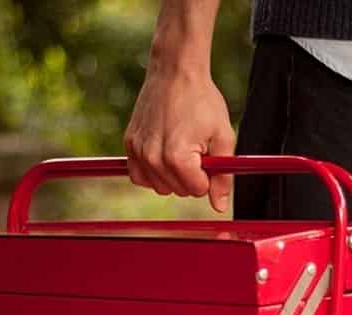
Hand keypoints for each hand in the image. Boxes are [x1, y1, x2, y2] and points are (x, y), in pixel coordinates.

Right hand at [124, 70, 234, 211]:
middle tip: (195, 146)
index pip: (198, 190)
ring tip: (180, 147)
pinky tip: (164, 155)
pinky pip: (140, 176)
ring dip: (173, 175)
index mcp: (178, 158)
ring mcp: (137, 151)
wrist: (175, 72)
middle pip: (179, 191)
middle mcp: (153, 158)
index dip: (208, 174)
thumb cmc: (202, 101)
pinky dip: (152, 172)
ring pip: (160, 187)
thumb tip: (219, 206)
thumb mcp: (223, 137)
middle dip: (192, 175)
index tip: (208, 152)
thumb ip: (223, 176)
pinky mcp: (129, 144)